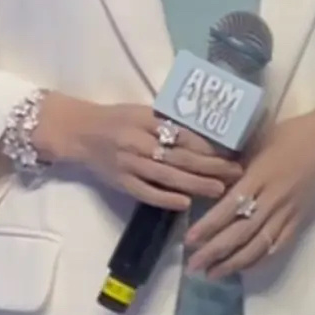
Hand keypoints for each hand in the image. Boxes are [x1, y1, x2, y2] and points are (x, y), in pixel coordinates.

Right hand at [70, 100, 244, 212]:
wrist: (78, 132)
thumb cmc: (116, 118)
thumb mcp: (142, 111)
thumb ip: (167, 122)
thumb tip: (205, 134)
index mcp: (146, 119)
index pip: (182, 133)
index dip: (208, 145)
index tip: (230, 151)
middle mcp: (138, 141)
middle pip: (180, 156)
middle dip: (211, 166)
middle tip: (236, 173)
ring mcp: (129, 163)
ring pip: (167, 176)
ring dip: (195, 184)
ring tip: (219, 189)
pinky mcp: (121, 182)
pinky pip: (146, 192)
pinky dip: (165, 198)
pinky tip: (185, 203)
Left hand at [183, 107, 314, 275]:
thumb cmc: (287, 136)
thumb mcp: (254, 143)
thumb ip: (233, 166)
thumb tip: (205, 181)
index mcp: (259, 176)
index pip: (229, 208)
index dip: (208, 227)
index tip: (189, 240)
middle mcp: (273, 199)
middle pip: (241, 232)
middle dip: (215, 252)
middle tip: (193, 266)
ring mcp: (287, 213)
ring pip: (258, 244)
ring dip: (234, 263)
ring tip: (213, 274)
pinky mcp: (299, 221)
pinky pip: (277, 245)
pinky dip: (259, 259)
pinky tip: (242, 268)